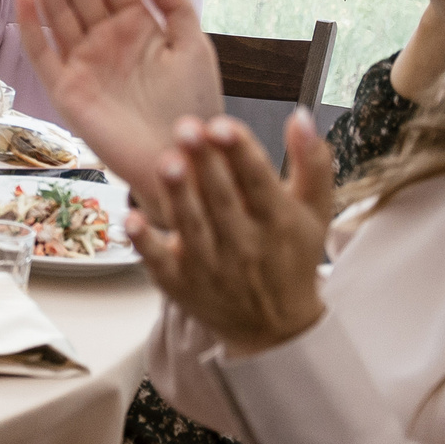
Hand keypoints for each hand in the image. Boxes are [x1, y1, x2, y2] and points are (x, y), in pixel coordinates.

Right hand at [14, 0, 222, 197]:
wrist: (184, 158)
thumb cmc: (192, 106)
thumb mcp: (193, 45)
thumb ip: (173, 3)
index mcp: (134, 25)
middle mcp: (103, 38)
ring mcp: (82, 61)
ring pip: (58, 7)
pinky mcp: (66, 88)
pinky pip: (44, 50)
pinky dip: (31, 23)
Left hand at [130, 112, 332, 355]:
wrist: (276, 328)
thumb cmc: (292, 256)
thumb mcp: (315, 212)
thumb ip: (312, 163)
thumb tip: (301, 115)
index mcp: (277, 221)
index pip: (258, 181)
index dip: (240, 152)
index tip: (222, 125)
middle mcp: (244, 243)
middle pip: (221, 198)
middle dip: (204, 163)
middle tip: (186, 127)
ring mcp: (210, 265)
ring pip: (191, 225)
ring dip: (177, 194)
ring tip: (166, 161)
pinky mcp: (180, 282)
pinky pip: (160, 261)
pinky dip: (145, 242)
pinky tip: (129, 217)